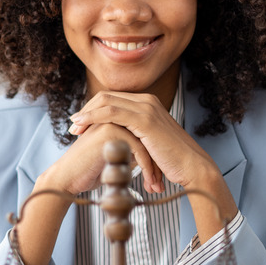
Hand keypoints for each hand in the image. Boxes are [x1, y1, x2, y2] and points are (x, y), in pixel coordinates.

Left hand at [68, 91, 207, 193]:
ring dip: (86, 114)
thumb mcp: (150, 145)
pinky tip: (82, 126)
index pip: (113, 99)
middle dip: (86, 110)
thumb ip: (136, 138)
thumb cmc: (173, 162)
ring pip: (106, 101)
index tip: (80, 124)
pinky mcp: (145, 119)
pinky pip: (112, 112)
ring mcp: (147, 108)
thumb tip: (120, 144)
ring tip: (73, 128)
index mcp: (147, 104)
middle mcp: (147, 101)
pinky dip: (93, 117)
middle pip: (106, 97)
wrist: (193, 167)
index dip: (93, 110)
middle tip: (73, 126)